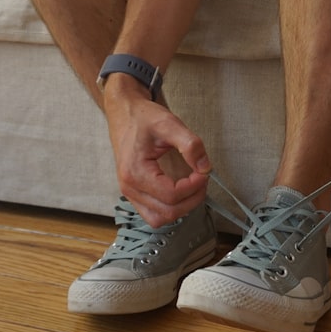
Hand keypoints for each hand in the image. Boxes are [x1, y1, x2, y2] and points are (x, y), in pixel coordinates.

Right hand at [102, 75, 211, 226]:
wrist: (124, 112)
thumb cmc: (143, 117)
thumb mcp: (169, 124)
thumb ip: (190, 145)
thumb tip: (205, 167)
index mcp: (135, 172)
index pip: (171, 195)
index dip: (193, 187)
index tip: (204, 172)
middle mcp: (129, 187)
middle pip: (167, 212)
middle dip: (191, 200)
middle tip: (202, 180)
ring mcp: (129, 192)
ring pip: (159, 219)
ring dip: (181, 208)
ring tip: (193, 188)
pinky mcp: (134, 193)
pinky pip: (153, 213)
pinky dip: (170, 208)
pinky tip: (181, 192)